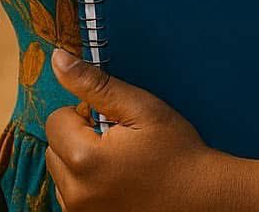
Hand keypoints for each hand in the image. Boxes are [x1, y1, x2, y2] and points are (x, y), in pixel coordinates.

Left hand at [45, 48, 227, 211]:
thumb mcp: (139, 107)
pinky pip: (71, 196)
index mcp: (85, 161)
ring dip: (80, 163)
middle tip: (117, 140)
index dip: (84, 113)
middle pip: (55, 147)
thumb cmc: (177, 153)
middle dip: (79, 137)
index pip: (56, 120)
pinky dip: (86, 185)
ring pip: (61, 173)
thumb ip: (93, 83)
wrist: (204, 199)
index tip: (112, 122)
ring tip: (118, 163)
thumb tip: (58, 60)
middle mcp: (77, 194)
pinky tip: (116, 182)